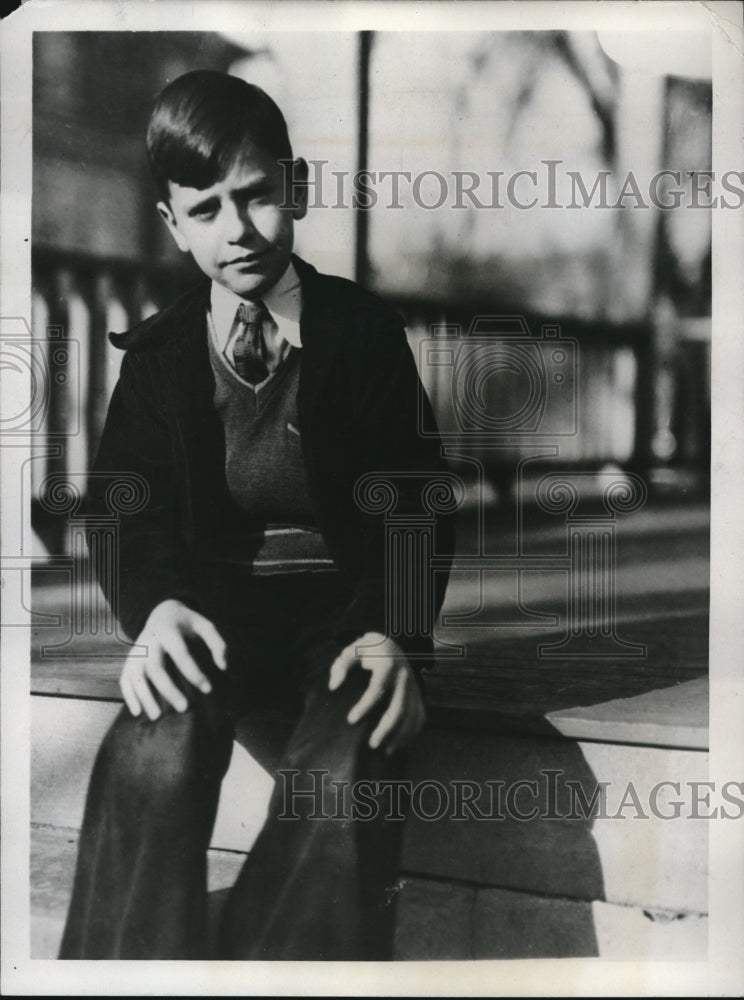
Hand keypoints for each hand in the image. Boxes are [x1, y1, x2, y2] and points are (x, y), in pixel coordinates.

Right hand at [121, 600, 226, 719]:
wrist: (161, 613)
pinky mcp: (130, 660)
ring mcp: (137, 652)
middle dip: (168, 689)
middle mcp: (149, 642)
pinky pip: (125, 679)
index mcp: (169, 631)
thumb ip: (217, 643)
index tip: (208, 689)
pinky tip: (137, 713)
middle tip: (184, 708)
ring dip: (145, 697)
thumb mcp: (204, 625)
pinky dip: (129, 696)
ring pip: (136, 676)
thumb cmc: (186, 623)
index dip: (194, 672)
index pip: (180, 654)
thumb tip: (223, 666)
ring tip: (157, 717)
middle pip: (155, 668)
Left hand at [328, 632, 424, 754]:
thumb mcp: (352, 650)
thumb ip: (341, 666)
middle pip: (398, 707)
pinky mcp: (418, 692)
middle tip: (371, 744)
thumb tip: (333, 686)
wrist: (392, 643)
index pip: (377, 688)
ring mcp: (413, 685)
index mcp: (387, 664)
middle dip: (386, 728)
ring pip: (412, 714)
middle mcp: (404, 676)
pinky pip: (420, 714)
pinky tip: (400, 745)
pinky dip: (413, 731)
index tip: (350, 720)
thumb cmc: (367, 650)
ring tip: (385, 751)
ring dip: (400, 735)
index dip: (365, 706)